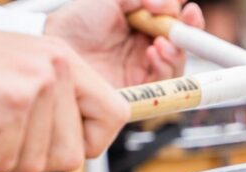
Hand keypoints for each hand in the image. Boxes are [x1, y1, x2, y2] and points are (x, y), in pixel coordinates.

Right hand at [0, 16, 129, 171]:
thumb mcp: (16, 74)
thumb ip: (52, 104)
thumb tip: (76, 146)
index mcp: (64, 59)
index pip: (115, 115)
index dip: (92, 143)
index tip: (62, 146)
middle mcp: (55, 68)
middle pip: (73, 155)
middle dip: (32, 161)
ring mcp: (34, 86)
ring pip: (35, 163)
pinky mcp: (7, 106)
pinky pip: (1, 163)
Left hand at [45, 0, 204, 87]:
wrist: (56, 57)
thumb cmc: (72, 28)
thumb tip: (162, 3)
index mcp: (138, 22)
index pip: (171, 17)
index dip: (182, 12)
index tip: (185, 6)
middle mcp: (144, 45)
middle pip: (181, 40)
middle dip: (189, 29)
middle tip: (188, 19)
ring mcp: (144, 67)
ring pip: (178, 60)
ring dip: (177, 49)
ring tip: (162, 41)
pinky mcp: (142, 89)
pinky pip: (166, 81)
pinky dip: (166, 65)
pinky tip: (154, 53)